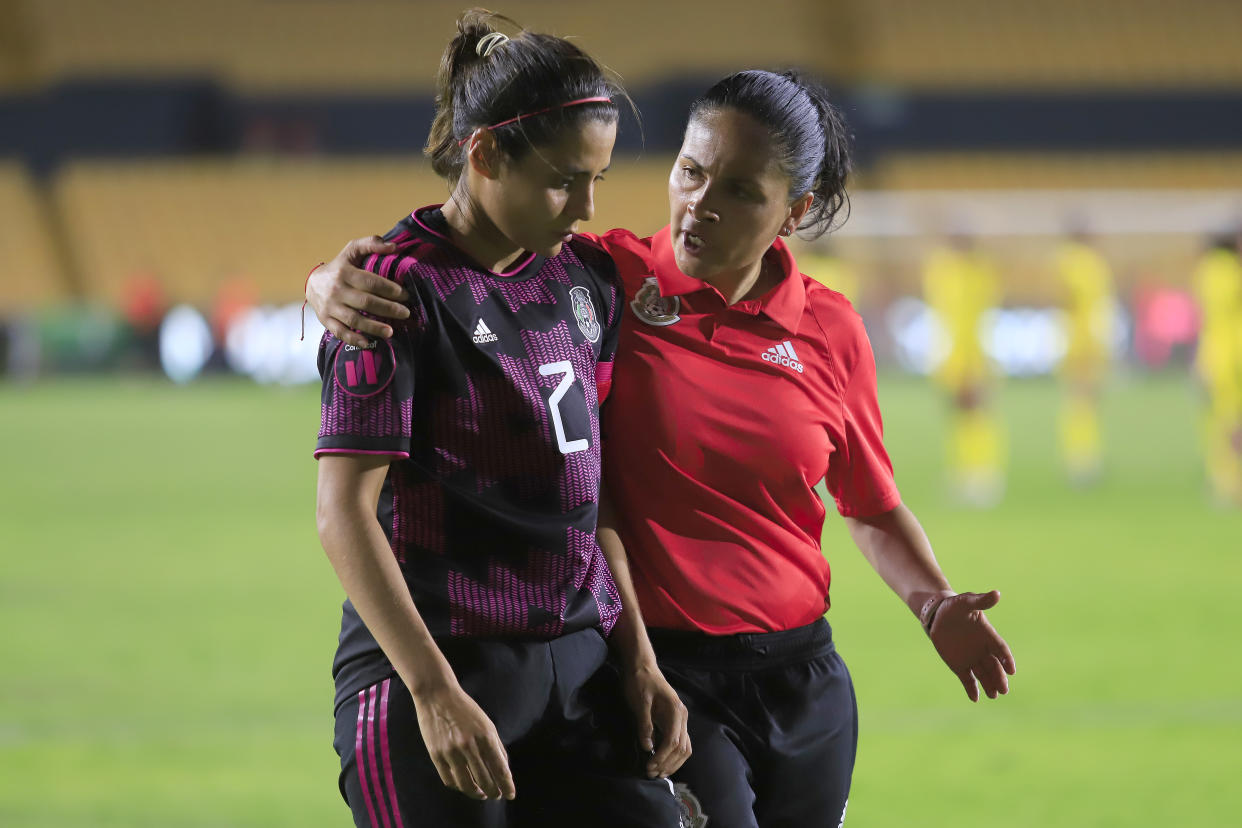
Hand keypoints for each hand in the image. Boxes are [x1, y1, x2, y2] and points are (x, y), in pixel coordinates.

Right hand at [307, 236, 409, 347]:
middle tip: (405, 313)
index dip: (389, 289)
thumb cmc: (340, 266)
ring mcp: (330, 307)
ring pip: (354, 319)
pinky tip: (369, 343)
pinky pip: (340, 332)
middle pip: (365, 302)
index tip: (405, 295)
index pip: (370, 282)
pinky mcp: (326, 320)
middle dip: (388, 309)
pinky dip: (354, 339)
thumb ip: (371, 244)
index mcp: (344, 272)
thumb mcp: (352, 251)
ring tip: (392, 332)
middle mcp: (336, 290)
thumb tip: (394, 246)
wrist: (313, 283)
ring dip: (374, 327)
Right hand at [410, 682, 515, 800]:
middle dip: (493, 792)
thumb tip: (503, 768)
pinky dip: (459, 787)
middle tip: (496, 796)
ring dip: (476, 793)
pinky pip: (449, 780)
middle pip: (485, 780)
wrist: (437, 696)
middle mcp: (469, 746)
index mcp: (485, 736)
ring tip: (482, 794)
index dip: (507, 785)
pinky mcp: (436, 755)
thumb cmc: (465, 708)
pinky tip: (464, 786)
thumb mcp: (486, 723)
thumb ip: (496, 745)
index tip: (510, 795)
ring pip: (466, 784)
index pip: (500, 768)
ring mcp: (451, 752)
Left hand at [622, 662, 691, 777]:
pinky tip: (662, 761)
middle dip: (668, 763)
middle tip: (652, 774)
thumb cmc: (639, 681)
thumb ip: (644, 724)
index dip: (662, 756)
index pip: (673, 741)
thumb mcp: (639, 702)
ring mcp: (681, 719)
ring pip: (684, 747)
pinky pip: (680, 742)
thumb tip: (647, 747)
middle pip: (682, 747)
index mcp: (676, 710)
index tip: (649, 766)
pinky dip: (673, 755)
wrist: (642, 666)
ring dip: (673, 762)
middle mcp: (682, 716)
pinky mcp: (675, 721)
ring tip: (658, 772)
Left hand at [928, 590, 1015, 701]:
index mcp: (988, 635)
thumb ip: (981, 601)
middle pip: (994, 667)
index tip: (1011, 670)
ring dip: (989, 685)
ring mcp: (971, 659)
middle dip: (999, 678)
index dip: (1006, 659)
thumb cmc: (955, 606)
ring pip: (983, 675)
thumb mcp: (966, 602)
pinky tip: (975, 698)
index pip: (1001, 649)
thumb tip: (997, 593)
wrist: (938, 615)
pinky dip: (971, 689)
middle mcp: (983, 650)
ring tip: (994, 695)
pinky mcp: (959, 666)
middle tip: (1004, 689)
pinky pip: (967, 680)